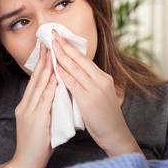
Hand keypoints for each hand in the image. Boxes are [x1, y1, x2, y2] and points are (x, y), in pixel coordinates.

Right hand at [3, 43, 56, 167]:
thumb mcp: (41, 118)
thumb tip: (56, 89)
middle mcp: (26, 104)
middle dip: (44, 59)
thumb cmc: (38, 141)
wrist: (27, 160)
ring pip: (38, 85)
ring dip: (46, 68)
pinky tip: (53, 77)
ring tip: (52, 52)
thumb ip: (46, 104)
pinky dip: (48, 87)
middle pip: (36, 77)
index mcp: (28, 104)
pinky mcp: (35, 119)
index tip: (49, 48)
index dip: (43, 63)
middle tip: (49, 42)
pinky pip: (43, 100)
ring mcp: (29, 111)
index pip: (37, 79)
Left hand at [52, 29, 141, 157]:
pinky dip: (64, 74)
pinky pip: (74, 83)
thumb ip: (90, 84)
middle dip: (65, 46)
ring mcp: (96, 89)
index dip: (72, 48)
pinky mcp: (89, 99)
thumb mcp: (101, 95)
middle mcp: (101, 80)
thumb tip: (75, 76)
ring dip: (62, 56)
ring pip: (76, 68)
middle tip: (53, 34)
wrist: (116, 134)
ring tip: (52, 45)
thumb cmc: (106, 117)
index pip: (85, 60)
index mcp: (104, 78)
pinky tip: (56, 67)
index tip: (61, 38)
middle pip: (80, 60)